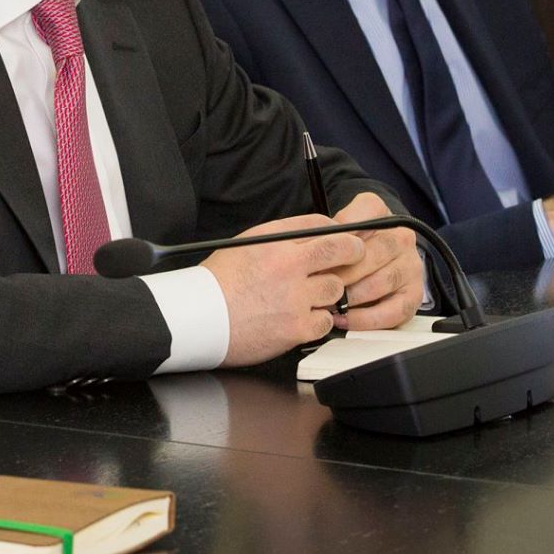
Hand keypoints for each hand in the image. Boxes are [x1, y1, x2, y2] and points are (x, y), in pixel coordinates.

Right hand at [206, 213, 365, 365]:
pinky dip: (317, 321)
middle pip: (341, 251)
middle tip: (354, 257)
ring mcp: (294, 297)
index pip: (320, 225)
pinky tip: (300, 319)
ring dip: (327, 293)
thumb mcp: (243, 245)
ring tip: (306, 297)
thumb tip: (310, 236)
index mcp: (273, 242)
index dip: (337, 231)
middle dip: (352, 252)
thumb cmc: (217, 284)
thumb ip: (278, 239)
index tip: (342, 238)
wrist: (198, 318)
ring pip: (336, 289)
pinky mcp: (296, 327)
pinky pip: (325, 321)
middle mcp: (287, 265)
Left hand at [325, 193, 423, 331]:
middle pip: (369, 256)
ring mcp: (410, 267)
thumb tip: (316, 242)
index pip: (360, 221)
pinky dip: (365, 319)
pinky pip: (392, 312)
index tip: (319, 257)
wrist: (372, 259)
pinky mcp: (413, 296)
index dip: (338, 242)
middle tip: (317, 286)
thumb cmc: (350, 244)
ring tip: (327, 304)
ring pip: (379, 284)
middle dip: (339, 274)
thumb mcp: (337, 227)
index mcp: (381, 215)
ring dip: (349, 298)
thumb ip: (328, 227)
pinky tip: (344, 319)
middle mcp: (401, 239)